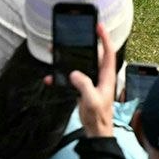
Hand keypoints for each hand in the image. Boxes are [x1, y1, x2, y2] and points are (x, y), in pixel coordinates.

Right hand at [63, 23, 118, 137]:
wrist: (96, 131)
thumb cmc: (99, 117)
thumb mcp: (92, 100)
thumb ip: (84, 86)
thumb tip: (74, 73)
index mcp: (106, 77)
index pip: (108, 53)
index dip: (105, 38)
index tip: (99, 27)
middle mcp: (100, 77)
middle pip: (92, 56)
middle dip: (83, 46)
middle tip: (73, 37)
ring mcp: (91, 82)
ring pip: (80, 66)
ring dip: (69, 60)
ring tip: (57, 53)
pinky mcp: (83, 88)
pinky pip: (71, 78)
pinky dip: (61, 77)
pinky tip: (51, 78)